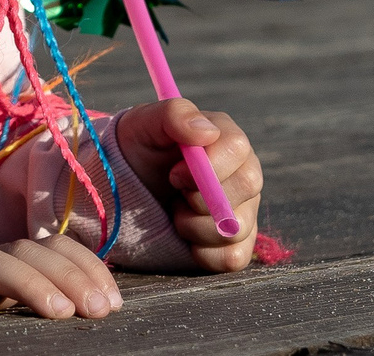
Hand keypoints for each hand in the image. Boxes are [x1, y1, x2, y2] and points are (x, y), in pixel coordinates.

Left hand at [113, 99, 263, 270]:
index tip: (174, 173)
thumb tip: (207, 131)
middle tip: (175, 193)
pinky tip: (185, 236)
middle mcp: (244, 174)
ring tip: (175, 211)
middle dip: (200, 196)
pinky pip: (233, 257)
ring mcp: (245, 210)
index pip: (237, 148)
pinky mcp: (237, 244)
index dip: (206, 164)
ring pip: (238, 227)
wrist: (126, 188)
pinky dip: (202, 252)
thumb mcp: (145, 123)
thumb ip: (174, 115)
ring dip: (194, 224)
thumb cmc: (138, 149)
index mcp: (227, 139)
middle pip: (247, 186)